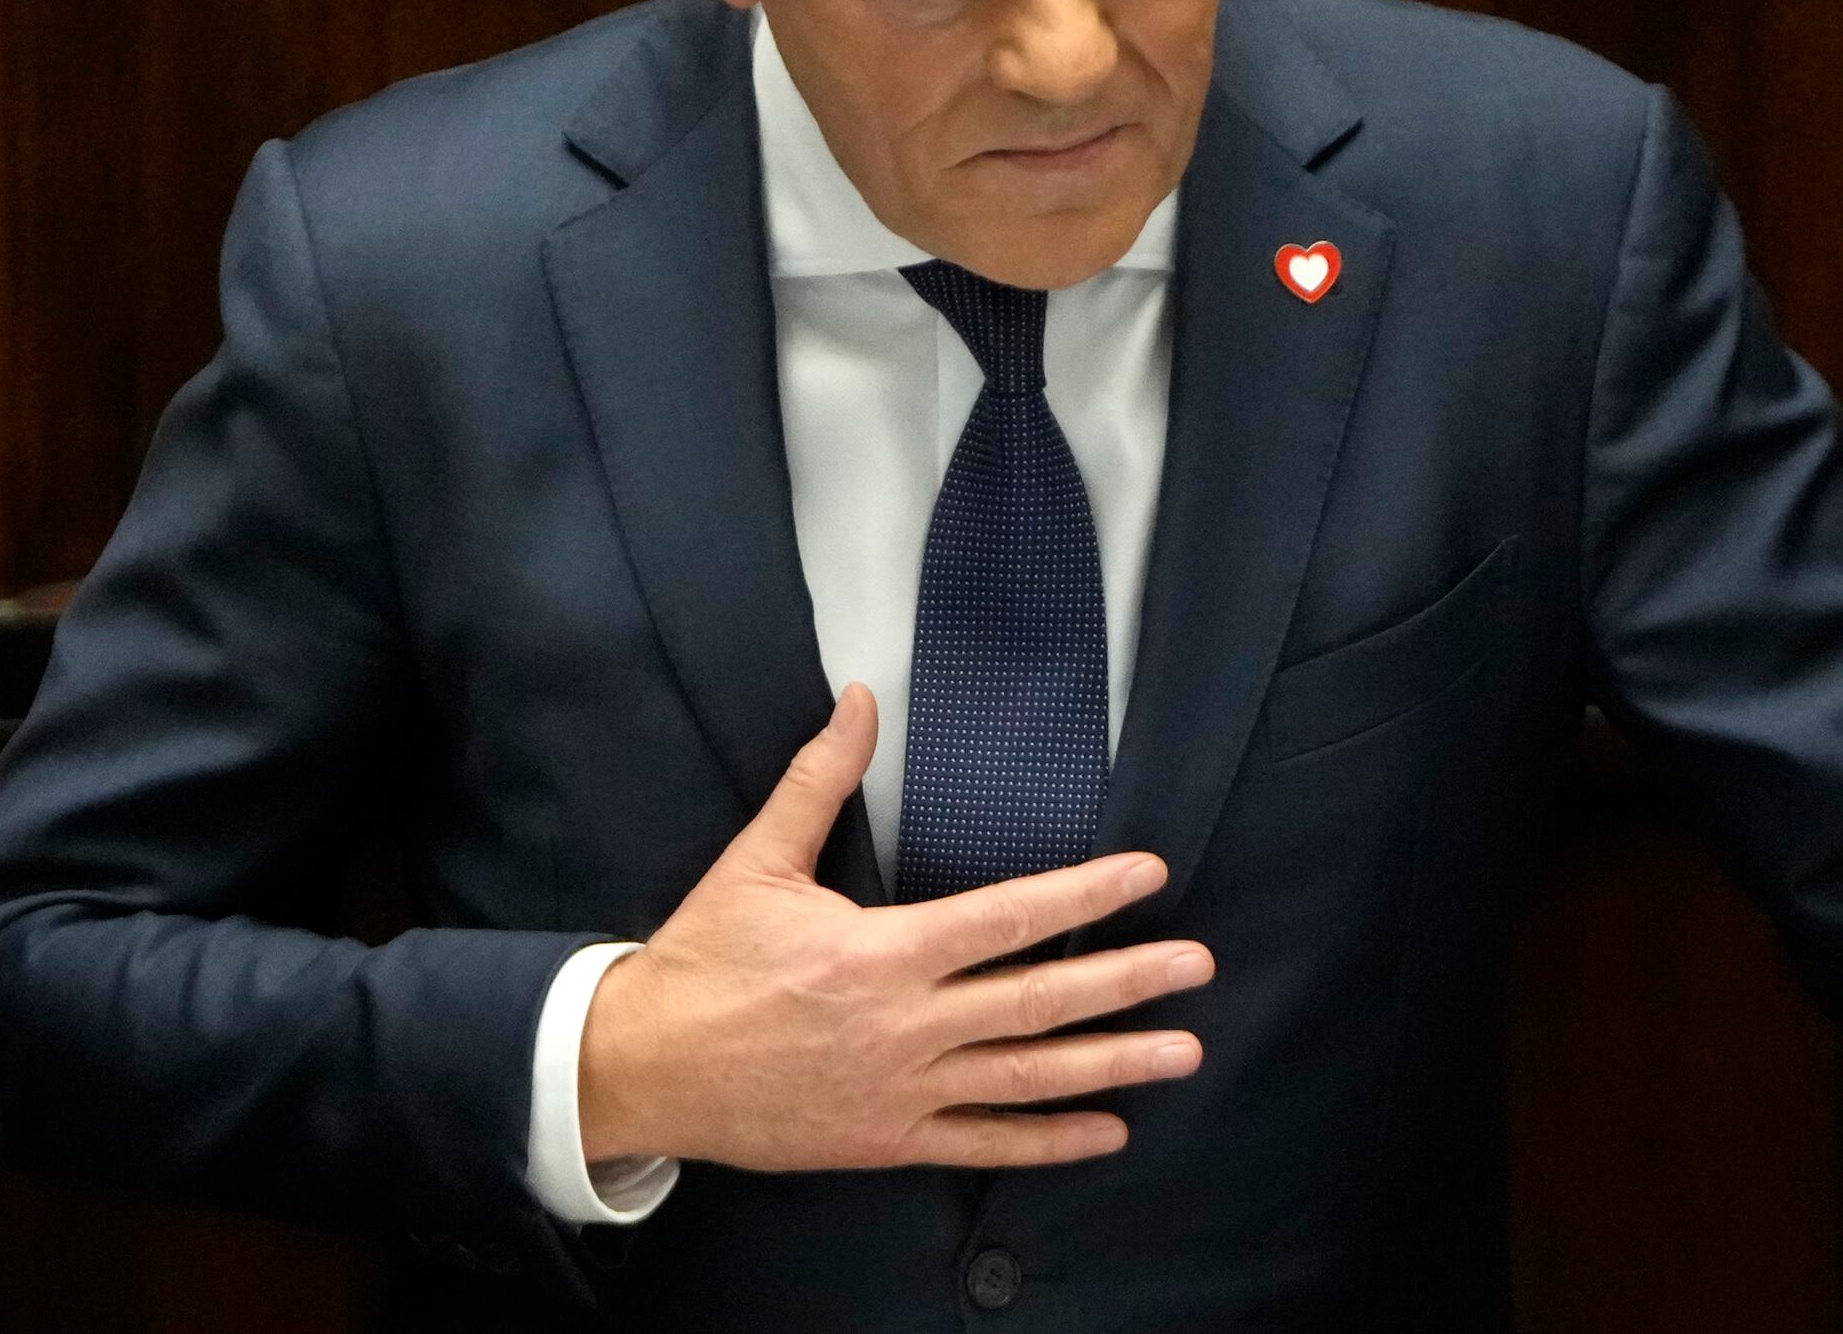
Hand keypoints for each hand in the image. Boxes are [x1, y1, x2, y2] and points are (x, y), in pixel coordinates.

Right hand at [576, 683, 1211, 1171]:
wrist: (643, 1067)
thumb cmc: (703, 960)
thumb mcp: (756, 861)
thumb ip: (818, 780)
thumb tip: (857, 698)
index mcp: (882, 951)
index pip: (1007, 916)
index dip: (1083, 894)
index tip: (1146, 874)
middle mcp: (906, 1025)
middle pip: (1038, 1001)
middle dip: (1126, 981)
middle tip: (1199, 966)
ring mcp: (902, 1090)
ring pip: (1027, 1078)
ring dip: (1112, 1064)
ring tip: (1183, 1050)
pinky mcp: (888, 1139)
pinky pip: (984, 1143)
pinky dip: (1049, 1141)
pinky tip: (1109, 1132)